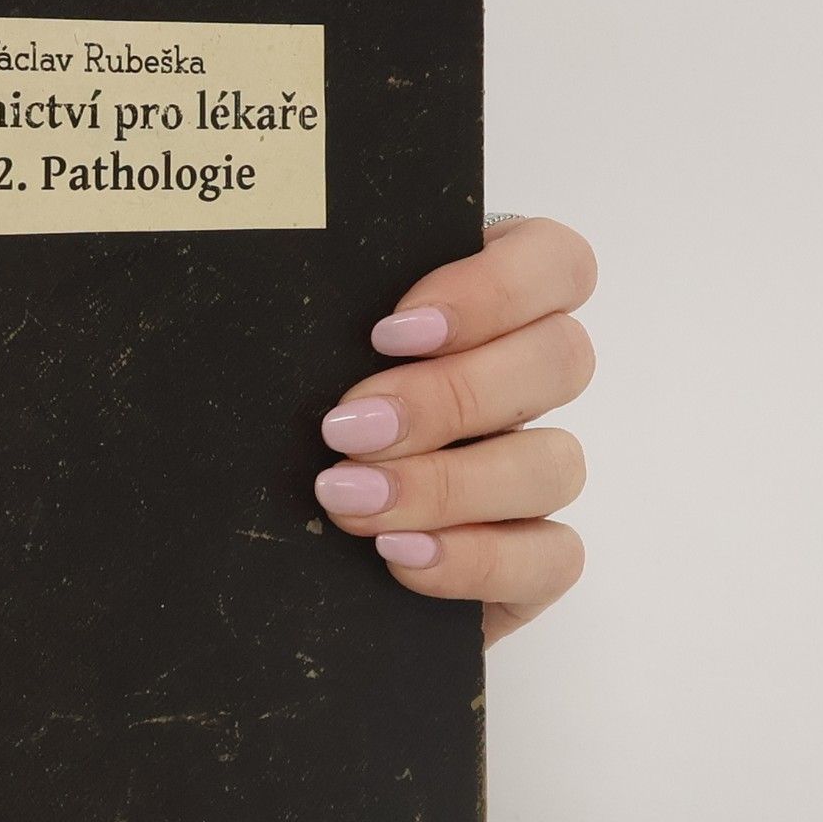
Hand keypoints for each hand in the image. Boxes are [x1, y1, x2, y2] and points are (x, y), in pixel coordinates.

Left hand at [313, 216, 596, 644]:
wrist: (261, 538)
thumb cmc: (280, 416)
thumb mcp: (299, 350)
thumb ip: (319, 311)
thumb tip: (285, 285)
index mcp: (487, 307)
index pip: (555, 262)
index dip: (492, 292)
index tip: (389, 333)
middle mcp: (524, 384)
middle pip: (561, 361)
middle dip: (446, 398)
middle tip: (348, 428)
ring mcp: (533, 470)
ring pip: (557, 462)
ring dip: (450, 485)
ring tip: (351, 500)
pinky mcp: (530, 557)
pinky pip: (552, 558)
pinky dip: (477, 558)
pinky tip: (397, 553)